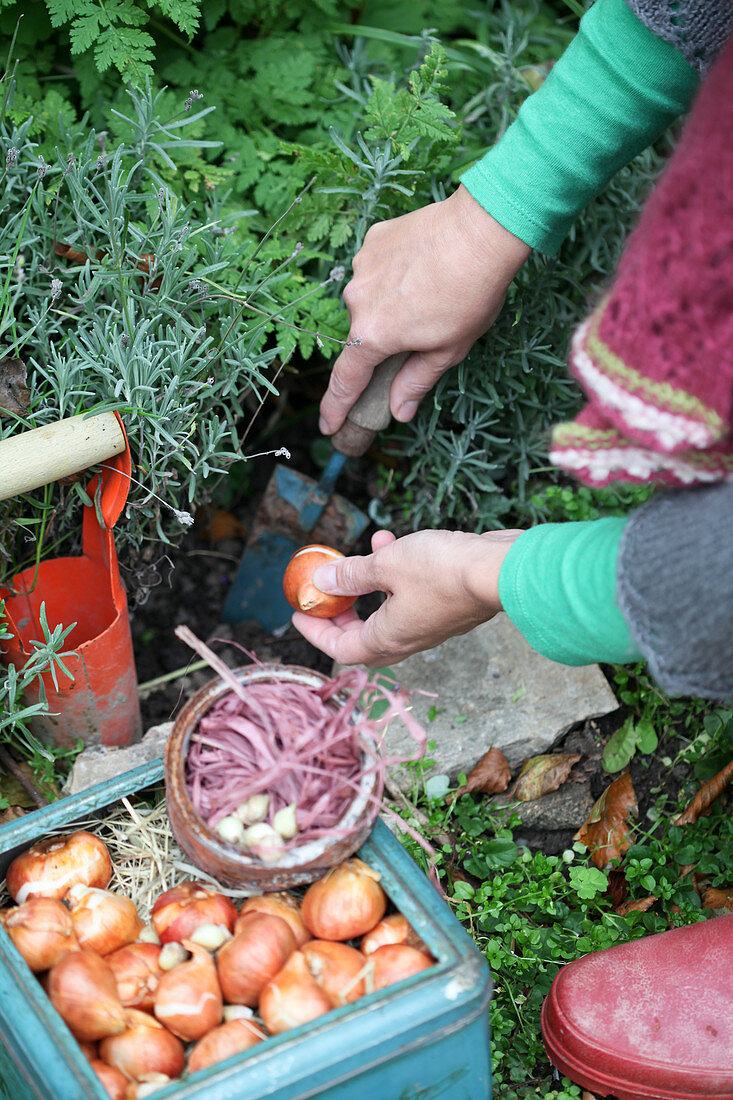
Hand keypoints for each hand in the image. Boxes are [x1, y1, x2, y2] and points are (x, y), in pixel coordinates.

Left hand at [291, 527, 523, 666]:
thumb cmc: (443, 570)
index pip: (341, 649)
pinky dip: (396, 574)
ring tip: (362, 551)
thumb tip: (322, 581)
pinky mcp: (449, 605)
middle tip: (327, 594)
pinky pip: (411, 595)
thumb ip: (352, 574)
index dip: (316, 632)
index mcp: (390, 638)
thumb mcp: (386, 565)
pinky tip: (393, 540)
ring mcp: (432, 624)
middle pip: (364, 636)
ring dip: (369, 584)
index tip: (300, 613)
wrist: (502, 569)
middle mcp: (410, 638)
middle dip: (342, 614)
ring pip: (388, 610)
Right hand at [319, 185, 530, 434]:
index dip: (336, 408)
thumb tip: (399, 413)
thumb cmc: (471, 293)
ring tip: (429, 293)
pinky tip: (423, 268)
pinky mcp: (373, 241)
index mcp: (374, 335)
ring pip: (370, 299)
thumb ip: (416, 382)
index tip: (329, 425)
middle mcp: (357, 301)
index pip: (346, 381)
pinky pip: (377, 269)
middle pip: (365, 335)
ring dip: (391, 305)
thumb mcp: (449, 350)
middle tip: (422, 330)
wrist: (483, 229)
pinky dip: (393, 275)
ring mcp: (362, 267)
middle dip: (386, 340)